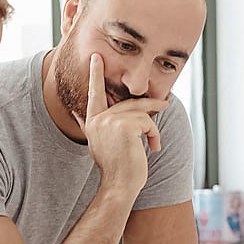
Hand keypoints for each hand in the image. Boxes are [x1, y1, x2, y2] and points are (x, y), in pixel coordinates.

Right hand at [71, 53, 167, 193]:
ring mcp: (110, 121)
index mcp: (92, 123)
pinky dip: (154, 134)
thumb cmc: (116, 169)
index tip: (96, 58)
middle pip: (129, 103)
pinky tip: (152, 147)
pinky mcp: (124, 126)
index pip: (94, 95)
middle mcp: (98, 120)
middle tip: (165, 104)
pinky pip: (148, 122)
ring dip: (152, 127)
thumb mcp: (101, 144)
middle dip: (149, 104)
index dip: (95, 75)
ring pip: (141, 112)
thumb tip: (78, 113)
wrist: (119, 185)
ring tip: (154, 142)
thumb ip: (97, 126)